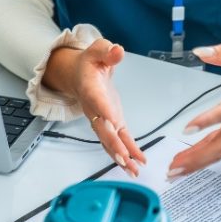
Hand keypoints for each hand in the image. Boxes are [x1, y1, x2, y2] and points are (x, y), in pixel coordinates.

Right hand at [44, 40, 146, 175]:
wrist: (80, 75)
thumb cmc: (90, 63)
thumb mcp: (97, 50)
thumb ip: (106, 51)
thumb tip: (117, 51)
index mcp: (91, 90)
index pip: (97, 102)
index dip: (104, 113)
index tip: (113, 124)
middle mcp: (95, 109)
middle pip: (102, 130)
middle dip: (113, 144)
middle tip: (122, 157)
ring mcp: (103, 119)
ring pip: (110, 141)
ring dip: (121, 157)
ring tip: (133, 171)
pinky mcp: (113, 123)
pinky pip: (120, 140)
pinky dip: (130, 152)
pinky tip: (139, 162)